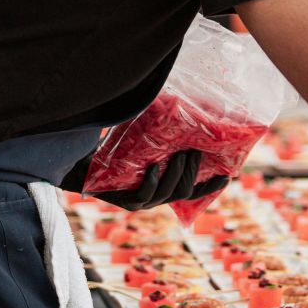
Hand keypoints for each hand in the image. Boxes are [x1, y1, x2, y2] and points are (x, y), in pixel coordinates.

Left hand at [61, 150, 228, 211]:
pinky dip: (150, 181)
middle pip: (184, 191)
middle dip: (192, 171)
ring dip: (176, 174)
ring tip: (179, 155)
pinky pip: (143, 195)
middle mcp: (156, 198)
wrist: (80, 164)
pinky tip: (152, 168)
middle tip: (194, 150)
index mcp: (163, 187)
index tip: (227, 175)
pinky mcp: (125, 203)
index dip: (210, 186)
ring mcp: (141, 202)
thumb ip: (160, 135)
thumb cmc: (114, 150)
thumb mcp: (141, 142)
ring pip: (168, 193)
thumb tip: (179, 104)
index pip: (193, 191)